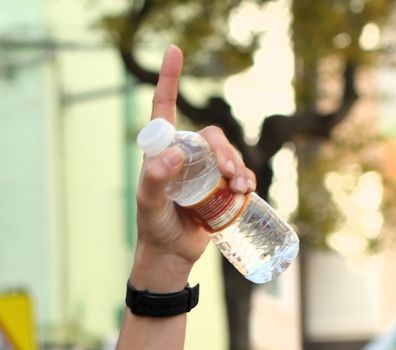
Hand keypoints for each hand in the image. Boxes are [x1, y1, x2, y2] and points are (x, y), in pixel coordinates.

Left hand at [131, 46, 254, 291]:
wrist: (172, 254)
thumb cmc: (153, 227)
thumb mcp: (148, 204)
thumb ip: (154, 179)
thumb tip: (176, 154)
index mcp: (161, 151)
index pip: (163, 108)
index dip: (168, 78)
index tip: (174, 49)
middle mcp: (183, 156)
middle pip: (209, 136)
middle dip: (222, 150)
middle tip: (227, 173)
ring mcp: (203, 170)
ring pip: (228, 152)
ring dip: (238, 164)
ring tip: (241, 187)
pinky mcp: (220, 185)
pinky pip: (239, 171)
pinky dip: (246, 177)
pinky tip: (247, 190)